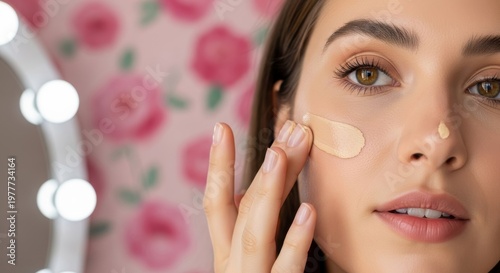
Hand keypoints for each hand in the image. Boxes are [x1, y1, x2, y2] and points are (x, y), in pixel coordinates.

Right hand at [204, 121, 315, 271]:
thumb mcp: (247, 261)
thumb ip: (248, 229)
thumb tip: (248, 193)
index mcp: (227, 252)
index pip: (217, 203)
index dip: (218, 165)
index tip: (221, 127)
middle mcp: (234, 264)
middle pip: (244, 208)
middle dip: (263, 166)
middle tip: (290, 128)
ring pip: (256, 232)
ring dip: (267, 190)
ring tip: (280, 154)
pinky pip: (286, 269)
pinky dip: (295, 240)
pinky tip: (309, 211)